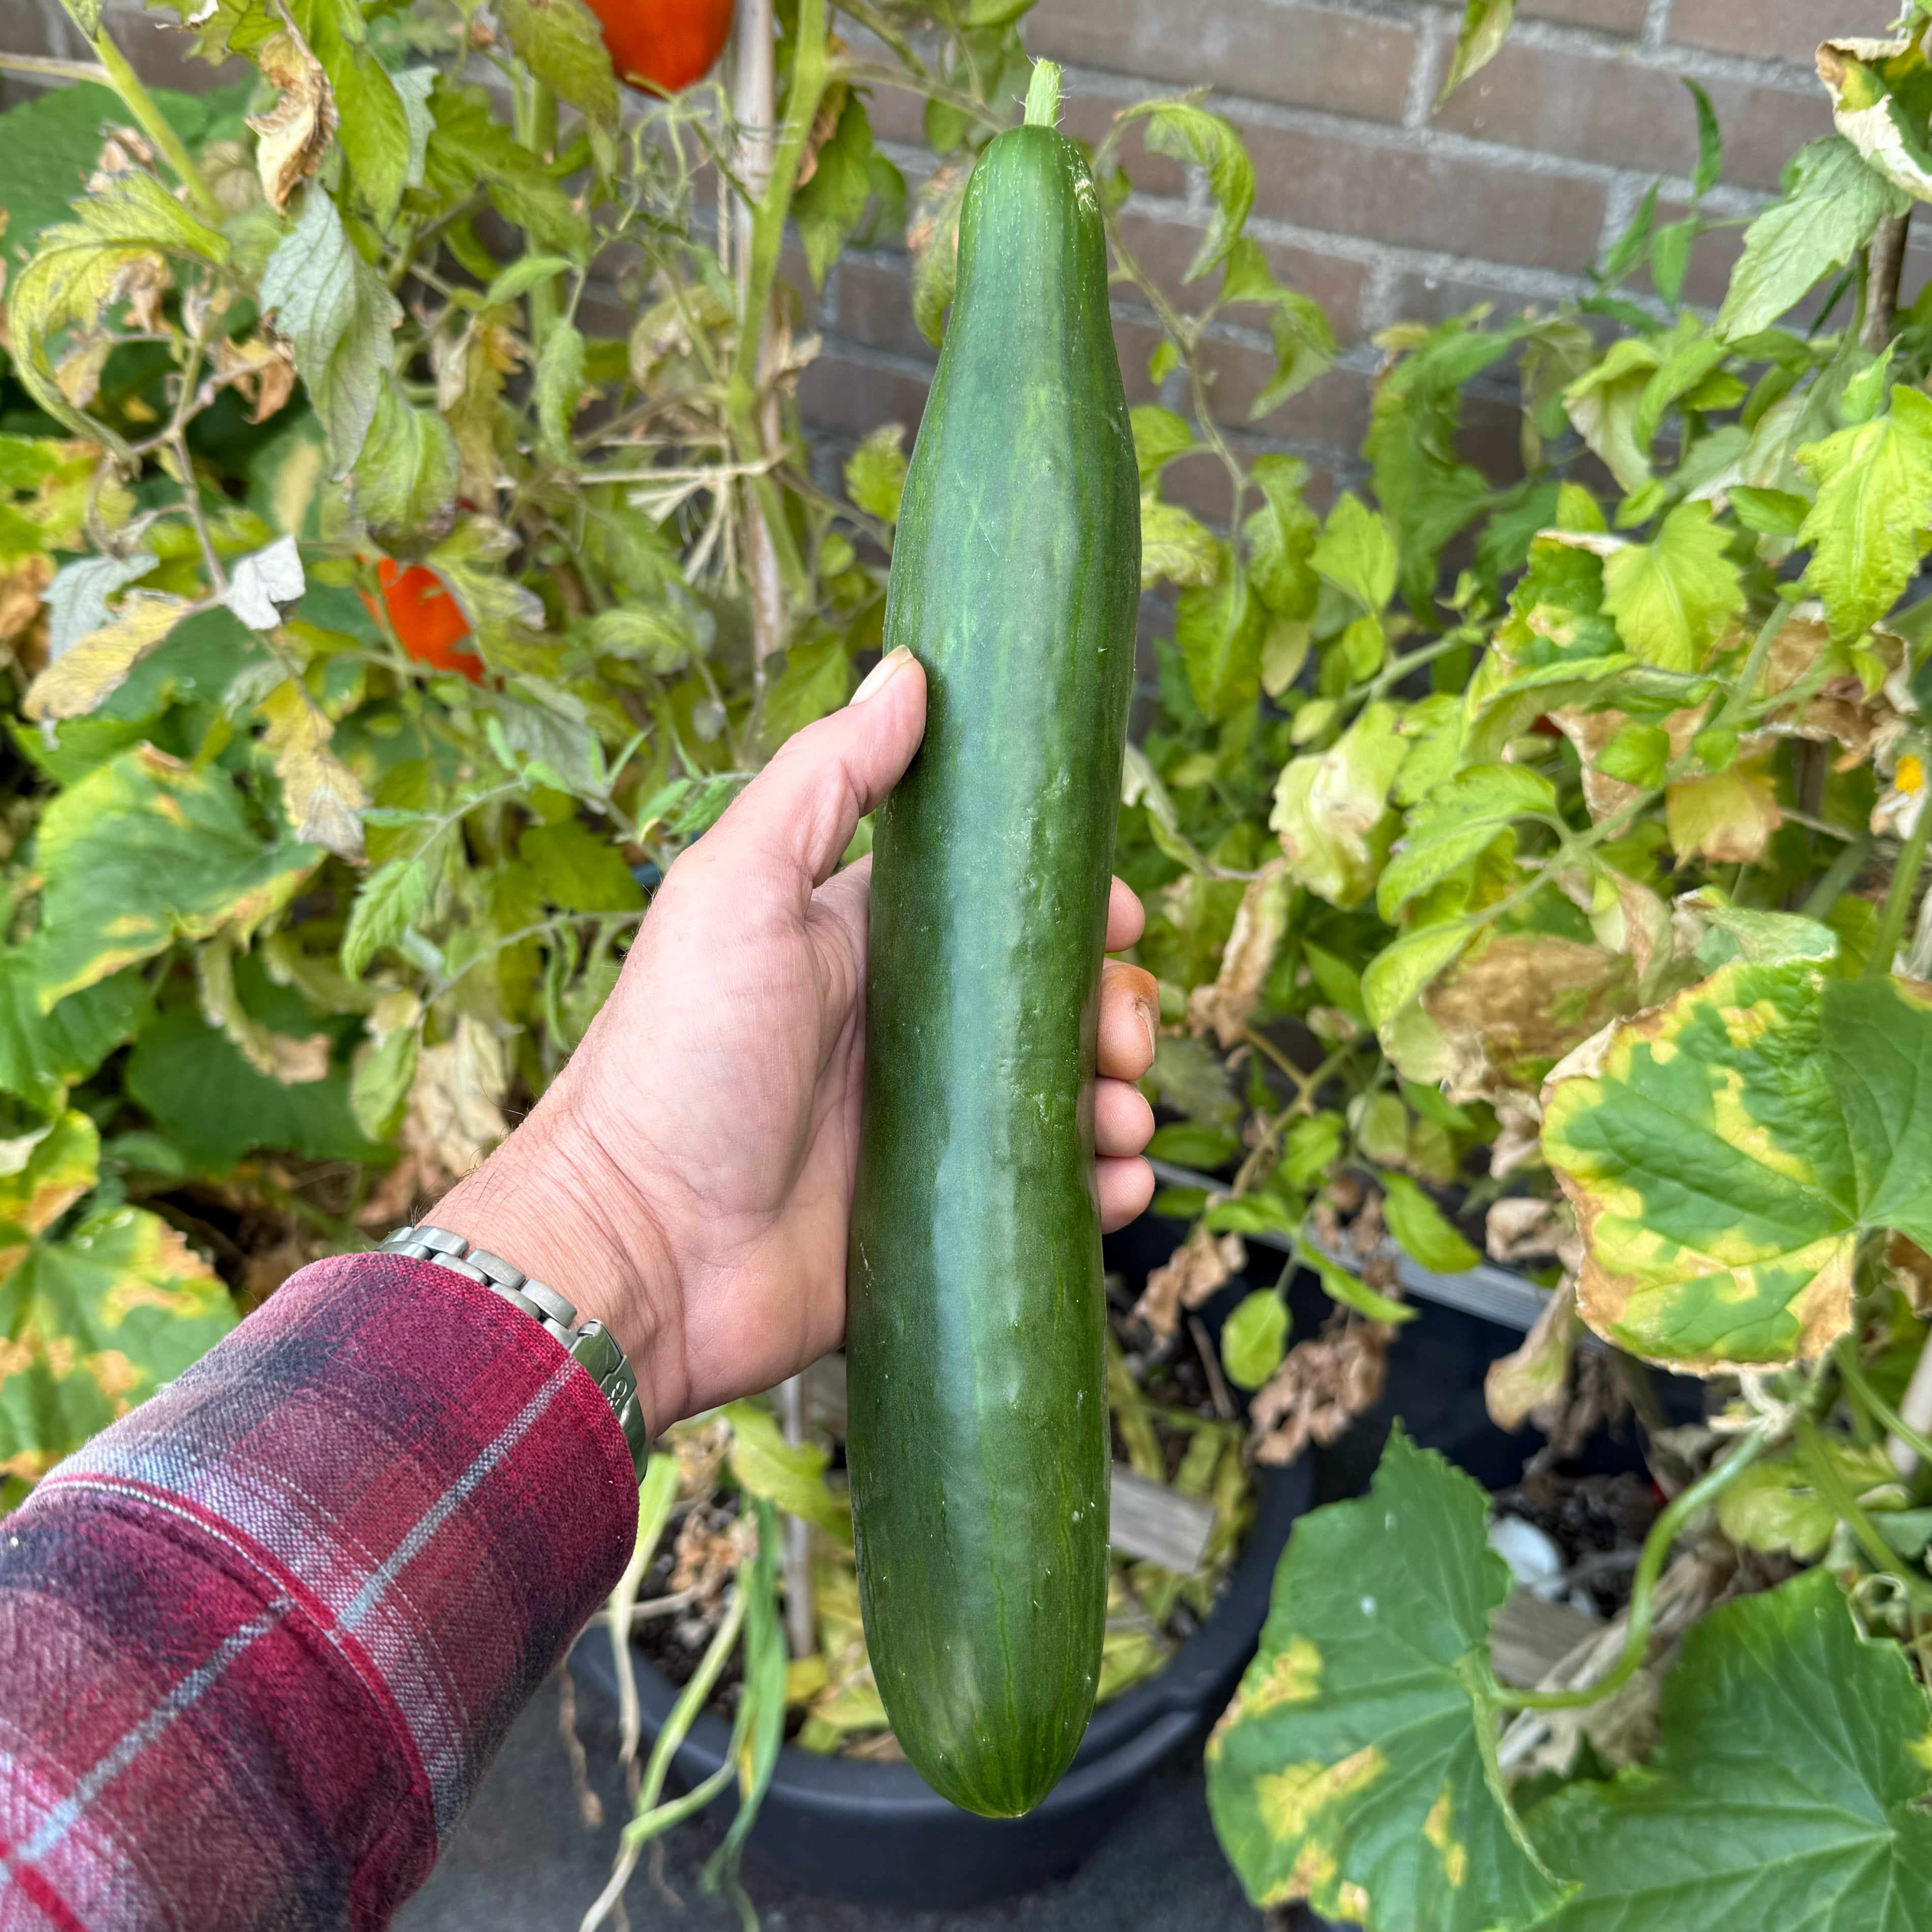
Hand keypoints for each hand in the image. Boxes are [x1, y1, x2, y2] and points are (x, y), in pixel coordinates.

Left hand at [437, 645, 1159, 1429]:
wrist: (640, 1249)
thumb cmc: (677, 1057)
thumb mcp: (739, 889)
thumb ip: (825, 779)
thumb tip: (906, 673)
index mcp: (867, 948)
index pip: (998, 909)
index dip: (1070, 909)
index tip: (1118, 919)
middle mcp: (905, 1037)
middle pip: (1051, 1005)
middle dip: (1112, 1008)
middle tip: (1121, 1034)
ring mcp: (924, 1135)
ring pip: (1063, 1100)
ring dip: (1120, 1097)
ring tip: (1121, 1113)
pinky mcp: (936, 1222)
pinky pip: (1046, 1197)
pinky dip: (1101, 1189)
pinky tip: (1117, 1184)